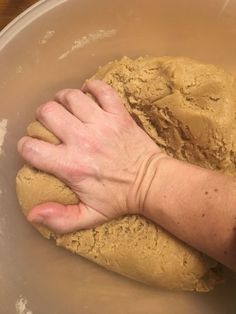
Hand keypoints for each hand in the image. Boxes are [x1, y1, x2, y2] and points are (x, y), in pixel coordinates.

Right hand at [18, 80, 162, 233]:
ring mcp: (102, 124)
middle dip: (42, 118)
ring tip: (67, 109)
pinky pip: (101, 89)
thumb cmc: (120, 199)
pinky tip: (88, 96)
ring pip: (70, 97)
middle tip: (51, 126)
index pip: (32, 148)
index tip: (33, 148)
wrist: (152, 183)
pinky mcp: (119, 114)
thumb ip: (61, 219)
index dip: (26, 147)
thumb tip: (34, 215)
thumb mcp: (89, 216)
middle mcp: (83, 140)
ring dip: (63, 100)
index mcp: (72, 166)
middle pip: (47, 113)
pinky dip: (92, 87)